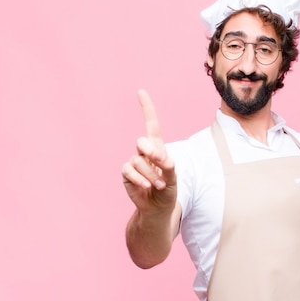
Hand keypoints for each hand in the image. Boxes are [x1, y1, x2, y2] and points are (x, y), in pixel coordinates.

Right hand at [121, 89, 176, 215]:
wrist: (158, 209)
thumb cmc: (168, 191)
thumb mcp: (173, 178)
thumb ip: (168, 166)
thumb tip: (160, 158)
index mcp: (157, 148)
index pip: (151, 124)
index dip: (146, 109)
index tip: (140, 92)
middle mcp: (144, 152)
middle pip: (142, 141)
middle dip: (152, 151)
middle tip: (161, 164)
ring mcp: (134, 162)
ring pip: (138, 160)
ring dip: (151, 174)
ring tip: (158, 185)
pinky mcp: (126, 174)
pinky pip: (128, 170)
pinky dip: (139, 178)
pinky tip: (146, 186)